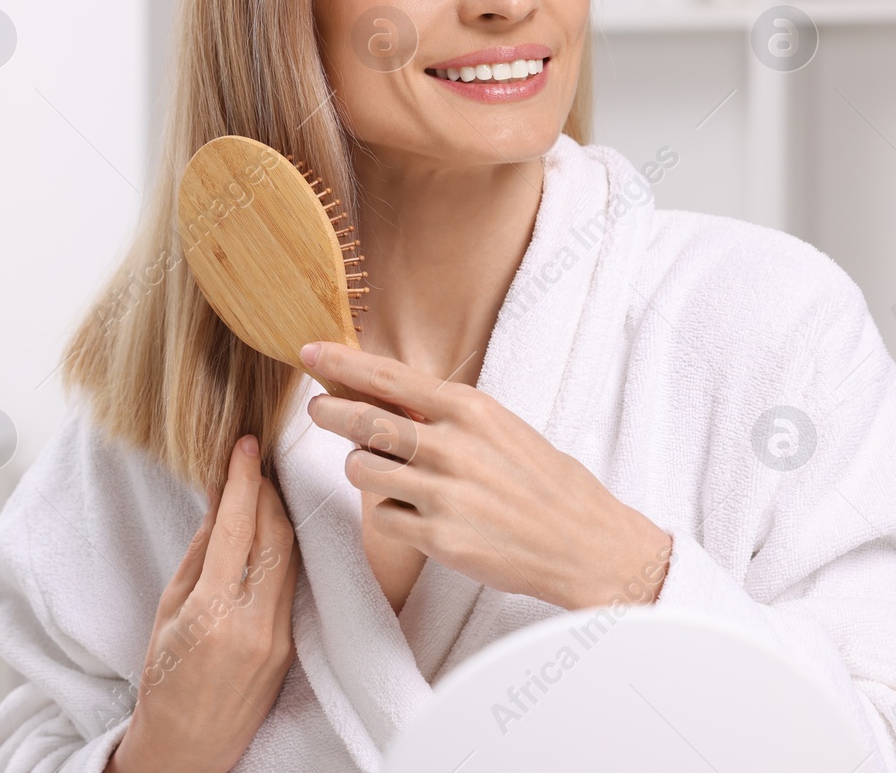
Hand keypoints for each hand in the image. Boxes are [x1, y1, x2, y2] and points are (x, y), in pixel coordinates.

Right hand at [106, 435, 299, 772]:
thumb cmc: (164, 682)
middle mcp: (254, 622)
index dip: (243, 478)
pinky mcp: (292, 646)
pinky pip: (292, 582)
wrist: (188, 748)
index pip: (236, 526)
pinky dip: (283, 549)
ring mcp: (280, 636)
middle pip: (274, 534)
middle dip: (266, 489)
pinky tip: (270, 531)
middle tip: (253, 459)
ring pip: (290, 555)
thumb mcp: (167, 611)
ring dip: (279, 514)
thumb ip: (197, 555)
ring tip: (262, 486)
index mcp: (212, 611)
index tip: (245, 444)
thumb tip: (219, 504)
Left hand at [300, 341, 670, 610]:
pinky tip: (424, 518)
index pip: (388, 377)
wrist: (586, 544)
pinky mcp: (437, 538)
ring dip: (368, 473)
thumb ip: (443, 414)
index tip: (308, 351)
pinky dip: (394, 518)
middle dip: (330, 414)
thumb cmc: (541, 482)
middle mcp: (451, 445)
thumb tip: (381, 397)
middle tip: (317, 410)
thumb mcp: (498, 428)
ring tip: (398, 478)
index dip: (341, 363)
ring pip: (362, 471)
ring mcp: (442, 493)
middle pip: (361, 422)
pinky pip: (382, 518)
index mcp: (469, 410)